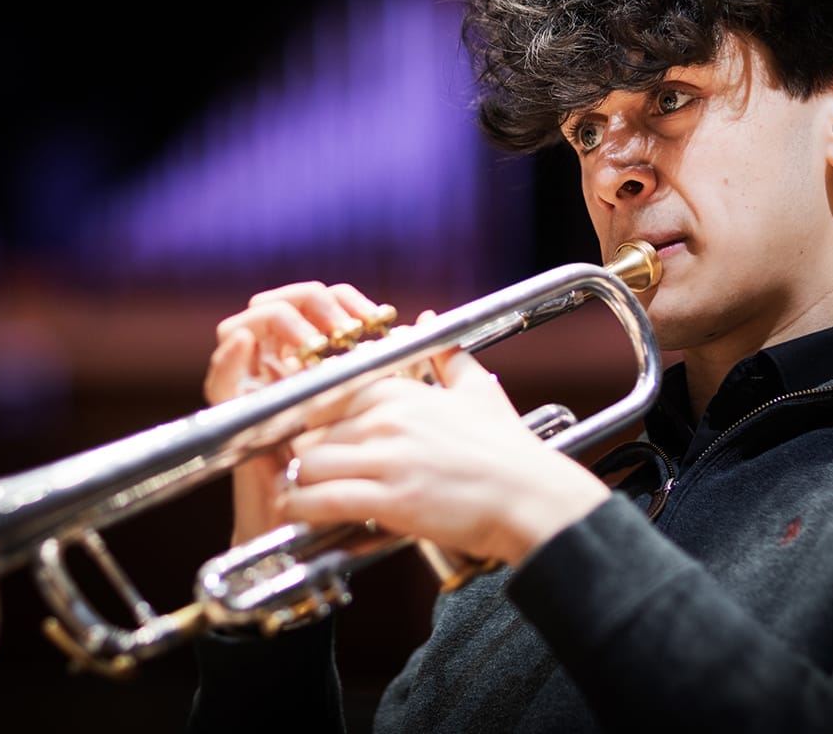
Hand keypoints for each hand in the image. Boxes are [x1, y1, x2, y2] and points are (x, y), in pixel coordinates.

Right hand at [204, 280, 389, 544]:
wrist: (327, 537)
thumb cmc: (363, 483)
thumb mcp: (391, 417)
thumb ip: (400, 370)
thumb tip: (425, 319)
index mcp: (317, 363)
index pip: (318, 304)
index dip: (345, 299)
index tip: (381, 315)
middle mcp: (282, 371)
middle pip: (281, 307)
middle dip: (312, 303)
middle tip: (350, 325)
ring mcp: (255, 393)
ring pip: (245, 329)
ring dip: (277, 320)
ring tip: (313, 339)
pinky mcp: (235, 422)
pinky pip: (219, 383)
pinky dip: (226, 359)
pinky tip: (244, 343)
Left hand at [279, 335, 612, 567]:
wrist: (533, 498)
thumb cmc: (509, 449)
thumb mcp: (478, 390)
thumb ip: (446, 355)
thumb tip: (426, 318)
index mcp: (399, 390)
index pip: (327, 397)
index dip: (313, 421)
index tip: (310, 438)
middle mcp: (386, 419)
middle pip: (312, 433)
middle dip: (305, 455)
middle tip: (305, 473)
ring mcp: (386, 459)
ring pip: (310, 464)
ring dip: (301, 482)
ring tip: (300, 496)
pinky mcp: (390, 500)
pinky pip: (324, 500)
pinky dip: (303, 508)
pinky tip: (300, 514)